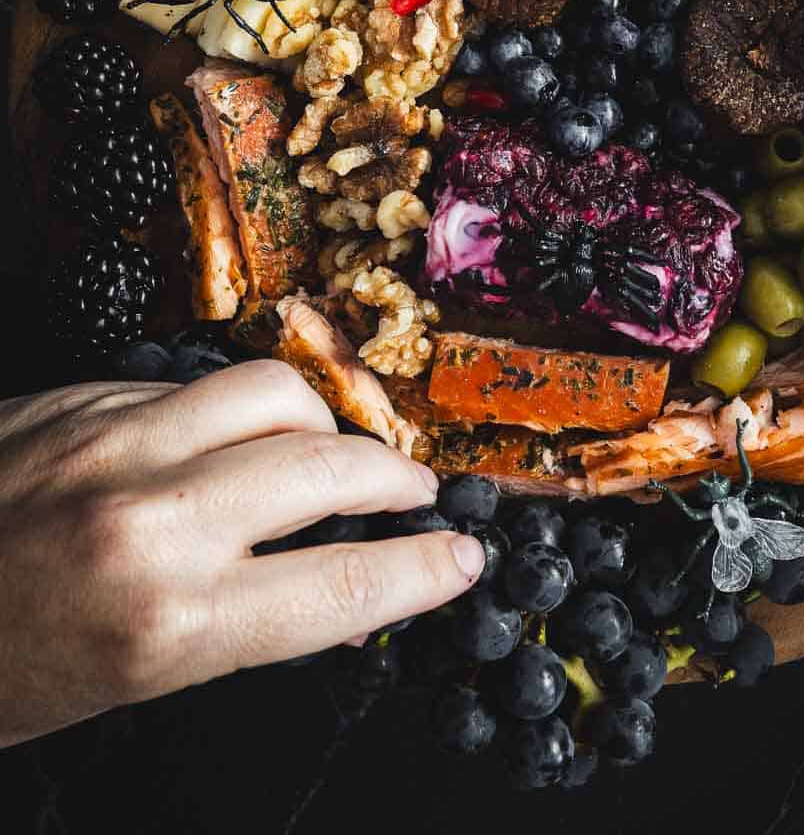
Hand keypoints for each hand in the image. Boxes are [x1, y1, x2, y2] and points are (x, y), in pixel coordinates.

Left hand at [0, 363, 483, 747]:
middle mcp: (150, 522)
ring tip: (333, 450)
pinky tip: (228, 436)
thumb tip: (328, 581)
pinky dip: (230, 408)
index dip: (423, 570)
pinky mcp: (80, 397)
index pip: (342, 585)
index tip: (465, 558)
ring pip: (270, 392)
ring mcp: (113, 443)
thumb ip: (232, 617)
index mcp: (165, 625)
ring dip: (322, 421)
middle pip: (328, 469)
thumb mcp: (122, 679)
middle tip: (417, 494)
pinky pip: (190, 382)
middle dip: (395, 479)